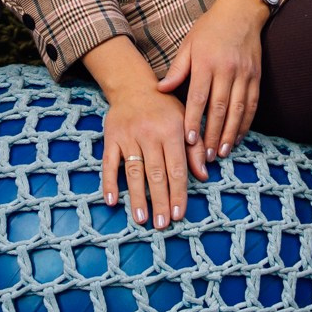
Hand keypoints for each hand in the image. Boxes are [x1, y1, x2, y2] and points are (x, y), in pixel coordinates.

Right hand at [96, 80, 191, 228]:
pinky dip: (109, 182)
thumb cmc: (165, 108)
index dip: (178, 192)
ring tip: (142, 219)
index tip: (179, 214)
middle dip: (160, 201)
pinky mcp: (111, 138)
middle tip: (162, 224)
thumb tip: (203, 174)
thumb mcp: (185, 121)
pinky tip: (111, 200)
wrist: (134, 86)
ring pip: (134, 172)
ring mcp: (128, 136)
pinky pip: (109, 163)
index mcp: (172, 130)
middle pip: (156, 173)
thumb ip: (195, 147)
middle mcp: (150, 134)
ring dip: (137, 197)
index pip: (177, 168)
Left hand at [156, 0, 268, 173]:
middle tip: (206, 155)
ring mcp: (244, 73)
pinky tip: (238, 137)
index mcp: (205, 62)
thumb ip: (177, 69)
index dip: (194, 120)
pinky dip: (246, 123)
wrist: (241, 11)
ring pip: (238, 109)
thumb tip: (161, 89)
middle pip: (219, 108)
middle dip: (212, 134)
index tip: (189, 140)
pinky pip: (252, 104)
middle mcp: (226, 69)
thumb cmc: (210, 28)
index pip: (199, 97)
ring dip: (230, 133)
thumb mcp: (189, 43)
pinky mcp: (256, 76)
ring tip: (222, 152)